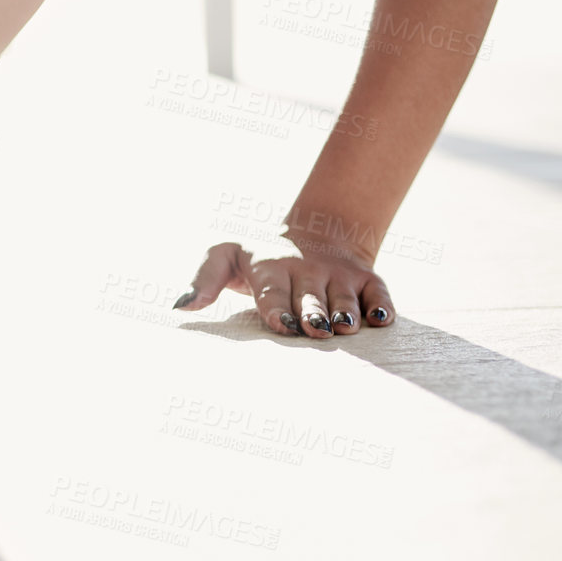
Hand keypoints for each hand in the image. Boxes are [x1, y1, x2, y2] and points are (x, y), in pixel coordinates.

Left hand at [172, 240, 395, 338]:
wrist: (314, 231)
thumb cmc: (258, 256)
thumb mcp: (223, 256)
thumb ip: (203, 280)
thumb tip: (179, 305)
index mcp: (270, 268)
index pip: (272, 291)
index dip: (277, 308)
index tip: (280, 324)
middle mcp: (307, 271)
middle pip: (310, 297)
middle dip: (312, 313)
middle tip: (314, 329)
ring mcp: (338, 275)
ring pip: (344, 298)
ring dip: (345, 312)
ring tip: (343, 326)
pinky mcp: (367, 279)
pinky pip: (379, 293)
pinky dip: (382, 306)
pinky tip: (381, 320)